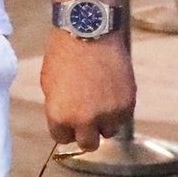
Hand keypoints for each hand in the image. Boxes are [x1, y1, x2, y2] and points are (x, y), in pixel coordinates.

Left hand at [40, 30, 134, 150]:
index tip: (68, 120)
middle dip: (86, 134)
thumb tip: (66, 119)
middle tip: (86, 120)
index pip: (62, 138)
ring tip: (100, 102)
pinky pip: (123, 118)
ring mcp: (109, 113)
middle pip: (88, 144)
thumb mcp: (49, 83)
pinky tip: (111, 93)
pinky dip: (118, 111)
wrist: (89, 32)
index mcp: (60, 116)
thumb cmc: (63, 53)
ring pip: (109, 132)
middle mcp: (85, 120)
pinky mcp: (128, 104)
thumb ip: (58, 107)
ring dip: (104, 123)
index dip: (64, 128)